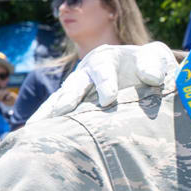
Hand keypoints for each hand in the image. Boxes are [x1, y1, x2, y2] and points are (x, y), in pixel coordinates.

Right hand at [32, 42, 178, 121]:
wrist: (142, 69)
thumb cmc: (150, 63)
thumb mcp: (156, 57)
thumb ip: (155, 63)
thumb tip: (151, 77)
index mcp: (106, 58)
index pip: (104, 70)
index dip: (105, 83)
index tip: (109, 99)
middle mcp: (86, 71)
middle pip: (76, 83)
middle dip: (71, 96)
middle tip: (64, 109)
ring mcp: (77, 87)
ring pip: (61, 98)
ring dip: (50, 111)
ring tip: (38, 126)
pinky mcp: (74, 102)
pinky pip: (56, 110)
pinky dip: (46, 120)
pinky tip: (34, 133)